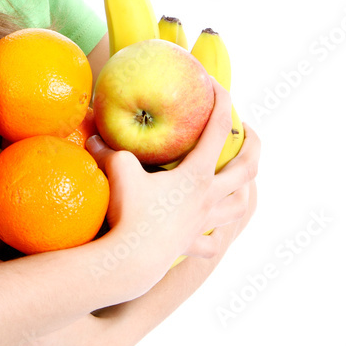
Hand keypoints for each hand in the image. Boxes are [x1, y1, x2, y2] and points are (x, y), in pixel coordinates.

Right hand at [86, 78, 259, 284]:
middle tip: (248, 131)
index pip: (217, 130)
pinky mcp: (191, 245)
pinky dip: (218, 234)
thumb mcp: (118, 170)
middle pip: (247, 169)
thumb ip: (108, 147)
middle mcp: (208, 198)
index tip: (216, 83)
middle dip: (253, 145)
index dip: (221, 102)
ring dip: (244, 189)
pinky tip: (213, 229)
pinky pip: (213, 242)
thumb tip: (91, 132)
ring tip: (240, 178)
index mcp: (196, 175)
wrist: (131, 263)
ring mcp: (203, 224)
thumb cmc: (128, 214)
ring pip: (240, 205)